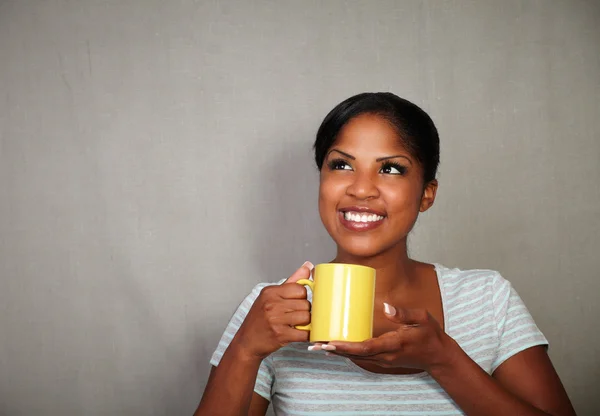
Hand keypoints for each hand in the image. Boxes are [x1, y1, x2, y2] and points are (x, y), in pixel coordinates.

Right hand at [232, 261, 313, 359]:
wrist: (246, 342)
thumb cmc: (259, 319)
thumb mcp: (270, 296)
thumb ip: (292, 281)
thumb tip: (308, 266)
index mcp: (270, 292)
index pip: (300, 289)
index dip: (302, 297)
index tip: (296, 303)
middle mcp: (272, 304)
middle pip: (305, 304)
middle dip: (304, 311)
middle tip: (295, 316)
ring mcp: (276, 320)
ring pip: (306, 317)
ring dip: (306, 323)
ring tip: (296, 324)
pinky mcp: (280, 335)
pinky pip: (304, 334)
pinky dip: (306, 335)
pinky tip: (298, 334)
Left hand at [325, 303, 457, 372]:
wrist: (438, 356)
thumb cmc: (430, 336)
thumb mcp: (422, 319)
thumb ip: (404, 313)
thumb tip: (386, 306)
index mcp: (394, 344)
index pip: (366, 347)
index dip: (346, 346)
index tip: (330, 343)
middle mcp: (385, 355)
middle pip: (356, 354)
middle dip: (335, 350)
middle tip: (315, 344)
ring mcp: (383, 359)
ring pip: (356, 357)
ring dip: (337, 353)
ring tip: (318, 345)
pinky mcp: (382, 359)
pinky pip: (361, 357)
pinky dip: (347, 353)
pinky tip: (335, 348)